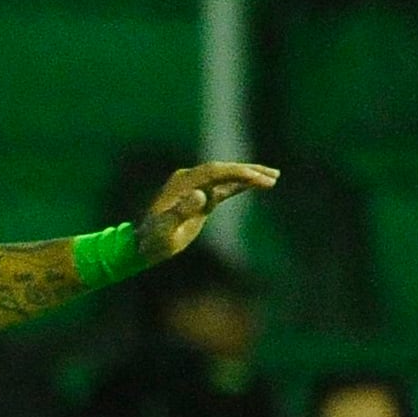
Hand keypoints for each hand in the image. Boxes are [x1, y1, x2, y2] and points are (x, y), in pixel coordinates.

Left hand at [134, 162, 279, 262]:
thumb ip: (181, 211)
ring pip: (227, 178)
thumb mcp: (166, 228)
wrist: (143, 246)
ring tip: (273, 178)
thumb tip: (200, 195)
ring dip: (249, 177)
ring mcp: (196, 188)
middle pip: (224, 170)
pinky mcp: (201, 199)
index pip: (214, 172)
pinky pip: (224, 188)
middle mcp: (190, 180)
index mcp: (182, 183)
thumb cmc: (153, 239)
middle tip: (273, 176)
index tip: (256, 178)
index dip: (236, 173)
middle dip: (249, 172)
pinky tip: (259, 185)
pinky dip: (241, 186)